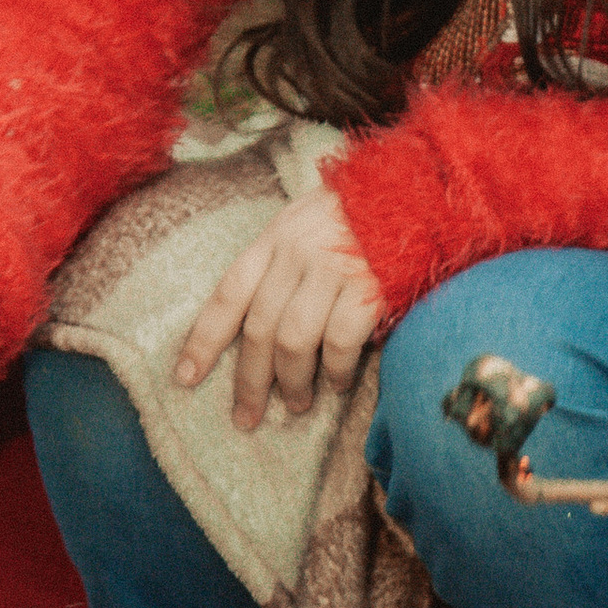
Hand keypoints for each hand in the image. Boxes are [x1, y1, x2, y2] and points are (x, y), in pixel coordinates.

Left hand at [175, 182, 383, 429]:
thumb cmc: (365, 213)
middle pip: (258, 328)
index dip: (203, 339)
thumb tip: (263, 325)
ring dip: (292, 382)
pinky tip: (337, 385)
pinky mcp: (367, 288)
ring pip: (293, 341)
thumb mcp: (310, 222)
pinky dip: (335, 371)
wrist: (422, 191)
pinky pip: (340, 342)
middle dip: (249, 380)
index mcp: (275, 238)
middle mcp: (296, 253)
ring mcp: (331, 270)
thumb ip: (283, 262)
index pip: (229, 293)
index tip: (186, 376)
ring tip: (296, 405)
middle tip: (246, 416)